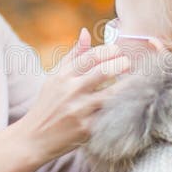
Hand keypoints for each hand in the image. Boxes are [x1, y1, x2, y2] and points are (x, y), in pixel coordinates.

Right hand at [17, 27, 130, 162]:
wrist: (33, 139)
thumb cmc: (47, 105)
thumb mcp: (54, 78)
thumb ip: (72, 56)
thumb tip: (86, 32)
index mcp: (63, 76)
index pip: (90, 57)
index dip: (109, 51)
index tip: (118, 50)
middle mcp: (70, 91)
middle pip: (103, 72)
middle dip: (121, 64)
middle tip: (129, 64)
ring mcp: (79, 110)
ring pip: (111, 94)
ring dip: (127, 85)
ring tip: (137, 80)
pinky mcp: (87, 129)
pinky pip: (109, 114)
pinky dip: (121, 106)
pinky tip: (130, 102)